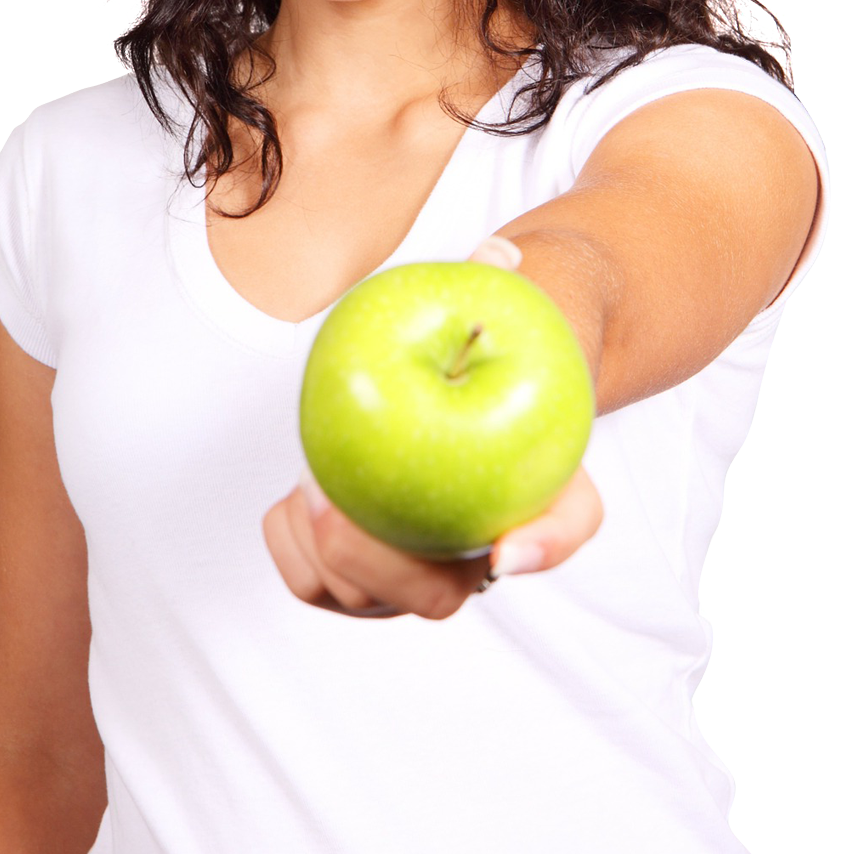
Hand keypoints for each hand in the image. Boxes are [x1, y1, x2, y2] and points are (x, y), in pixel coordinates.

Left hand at [261, 236, 603, 618]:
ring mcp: (417, 573)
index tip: (506, 550)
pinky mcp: (359, 576)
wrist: (442, 389)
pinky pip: (316, 586)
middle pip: (438, 597)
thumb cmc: (478, 347)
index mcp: (543, 497)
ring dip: (325, 554)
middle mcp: (482, 555)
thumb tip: (497, 253)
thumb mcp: (497, 310)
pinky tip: (291, 501)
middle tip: (328, 505)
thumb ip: (496, 280)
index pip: (563, 532)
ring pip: (367, 600)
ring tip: (309, 482)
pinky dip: (294, 550)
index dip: (543, 549)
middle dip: (376, 567)